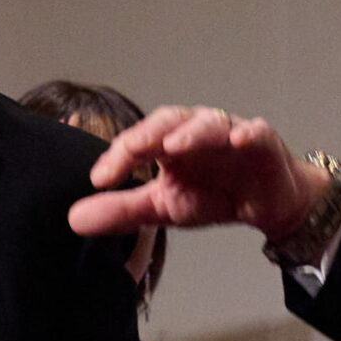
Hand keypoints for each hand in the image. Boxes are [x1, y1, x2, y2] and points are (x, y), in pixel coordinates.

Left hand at [67, 105, 324, 244]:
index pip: (138, 141)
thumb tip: (73, 219)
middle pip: (170, 121)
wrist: (268, 205)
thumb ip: (122, 210)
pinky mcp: (264, 143)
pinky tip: (239, 139)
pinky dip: (249, 133)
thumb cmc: (214, 194)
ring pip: (210, 123)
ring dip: (192, 131)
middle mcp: (196, 131)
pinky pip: (257, 132)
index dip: (118, 156)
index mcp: (169, 143)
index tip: (99, 179)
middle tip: (131, 149)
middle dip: (150, 132)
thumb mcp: (164, 207)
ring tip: (174, 145)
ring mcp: (231, 133)